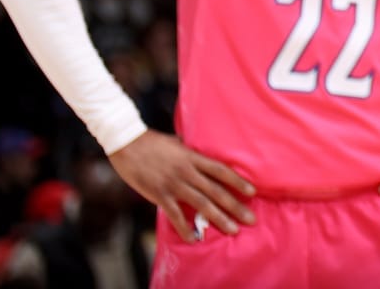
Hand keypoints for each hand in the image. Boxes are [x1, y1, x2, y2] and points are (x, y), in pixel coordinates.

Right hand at [108, 131, 255, 240]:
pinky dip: (185, 228)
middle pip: (216, 191)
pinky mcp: (159, 195)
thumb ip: (190, 150)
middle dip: (235, 206)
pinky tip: (194, 239)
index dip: (238, 181)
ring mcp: (173, 184)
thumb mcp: (177, 142)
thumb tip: (201, 152)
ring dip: (218, 218)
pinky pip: (175, 215)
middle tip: (251, 219)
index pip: (221, 170)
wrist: (126, 143)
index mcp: (193, 157)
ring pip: (201, 204)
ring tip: (232, 229)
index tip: (252, 191)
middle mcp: (187, 171)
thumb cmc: (152, 142)